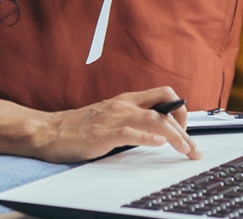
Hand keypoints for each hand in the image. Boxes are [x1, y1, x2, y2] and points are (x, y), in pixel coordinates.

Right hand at [35, 87, 201, 162]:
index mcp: (127, 99)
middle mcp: (124, 105)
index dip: (180, 110)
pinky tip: (159, 144)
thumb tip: (155, 129)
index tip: (186, 129)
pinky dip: (147, 137)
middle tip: (192, 147)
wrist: (50, 130)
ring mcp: (115, 118)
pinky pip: (131, 133)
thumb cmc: (79, 126)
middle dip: (184, 128)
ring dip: (175, 135)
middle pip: (165, 107)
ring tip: (185, 148)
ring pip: (154, 119)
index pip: (164, 95)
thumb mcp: (110, 116)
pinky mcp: (104, 134)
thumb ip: (131, 119)